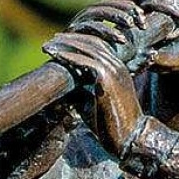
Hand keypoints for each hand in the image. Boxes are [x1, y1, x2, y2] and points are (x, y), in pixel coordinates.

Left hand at [43, 0, 145, 157]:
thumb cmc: (113, 127)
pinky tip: (55, 56)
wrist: (130, 138)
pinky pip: (85, 61)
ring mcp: (114, 70)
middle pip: (92, 41)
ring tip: (47, 46)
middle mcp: (118, 65)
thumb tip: (64, 92)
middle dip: (70, 39)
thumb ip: (82, 95)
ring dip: (65, 45)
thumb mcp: (93, 106)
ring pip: (88, 48)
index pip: (98, 46)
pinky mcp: (107, 78)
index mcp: (118, 70)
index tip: (59, 44)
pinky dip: (68, 56)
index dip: (78, 42)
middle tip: (51, 41)